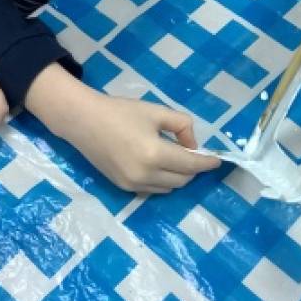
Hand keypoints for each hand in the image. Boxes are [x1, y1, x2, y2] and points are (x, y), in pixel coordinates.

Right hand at [26, 65, 219, 192]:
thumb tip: (192, 144)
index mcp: (155, 154)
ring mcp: (133, 184)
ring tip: (173, 157)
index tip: (217, 160)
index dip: (207, 162)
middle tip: (192, 152)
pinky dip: (162, 180)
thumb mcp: (156, 111)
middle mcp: (146, 175)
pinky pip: (153, 189)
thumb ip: (181, 125)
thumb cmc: (120, 112)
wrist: (83, 121)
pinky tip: (157, 164)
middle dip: (192, 168)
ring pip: (169, 188)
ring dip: (178, 176)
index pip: (191, 165)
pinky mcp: (123, 187)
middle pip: (182, 180)